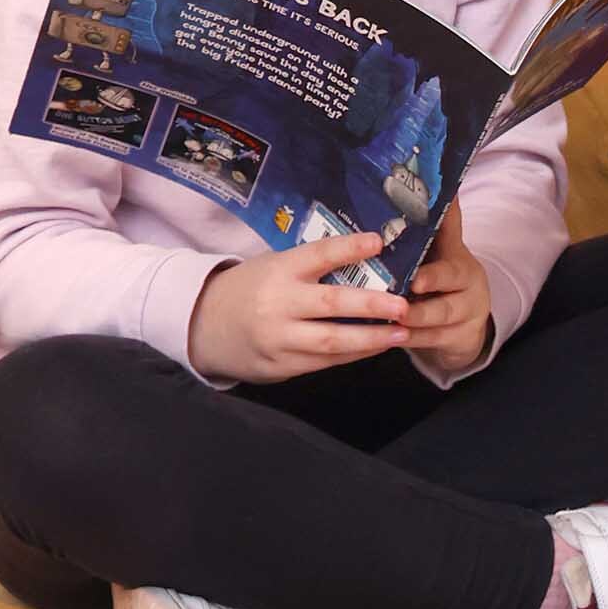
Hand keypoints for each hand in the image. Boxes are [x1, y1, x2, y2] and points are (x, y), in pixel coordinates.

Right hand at [190, 231, 405, 383]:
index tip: (378, 241)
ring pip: (331, 341)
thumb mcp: (274, 266)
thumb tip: (369, 258)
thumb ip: (312, 266)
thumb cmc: (251, 288)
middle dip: (371, 305)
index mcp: (279, 270)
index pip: (318, 255)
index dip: (349, 248)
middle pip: (331, 304)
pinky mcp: (280, 367)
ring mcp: (279, 339)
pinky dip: (352, 356)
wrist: (204, 325)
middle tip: (404, 305)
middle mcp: (279, 304)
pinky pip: (322, 363)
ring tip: (402, 333)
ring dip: (370, 339)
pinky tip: (375, 348)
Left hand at [398, 197, 495, 377]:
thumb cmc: (445, 276)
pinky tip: (389, 339)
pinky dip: (410, 342)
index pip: (451, 262)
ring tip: (389, 322)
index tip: (415, 277)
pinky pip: (431, 344)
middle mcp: (469, 292)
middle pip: (448, 298)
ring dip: (413, 324)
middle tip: (401, 300)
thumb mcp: (447, 250)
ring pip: (438, 325)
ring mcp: (466, 320)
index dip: (434, 272)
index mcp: (461, 264)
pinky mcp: (459, 343)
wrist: (468, 319)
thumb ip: (443, 222)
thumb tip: (445, 182)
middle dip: (424, 301)